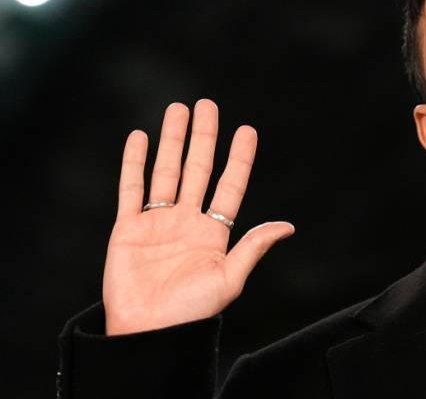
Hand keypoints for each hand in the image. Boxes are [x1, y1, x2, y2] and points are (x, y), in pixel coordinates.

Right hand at [102, 99, 293, 334]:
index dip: (238, 159)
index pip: (229, 186)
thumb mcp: (229, 278)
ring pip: (166, 171)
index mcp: (214, 233)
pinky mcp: (127, 229)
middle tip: (208, 104)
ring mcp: (157, 222)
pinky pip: (131, 189)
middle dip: (203, 137)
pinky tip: (139, 137)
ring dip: (172, 140)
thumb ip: (253, 248)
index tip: (247, 130)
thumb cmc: (191, 312)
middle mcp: (187, 222)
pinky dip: (133, 162)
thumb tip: (287, 226)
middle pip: (197, 169)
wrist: (148, 332)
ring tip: (178, 109)